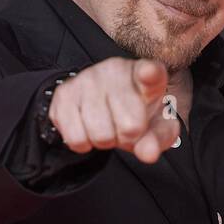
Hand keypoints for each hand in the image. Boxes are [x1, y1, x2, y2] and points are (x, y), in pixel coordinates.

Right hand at [47, 57, 180, 163]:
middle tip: (125, 125)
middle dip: (128, 137)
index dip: (150, 74)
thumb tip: (149, 153)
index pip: (150, 73)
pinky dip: (83, 143)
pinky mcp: (64, 93)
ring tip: (108, 125)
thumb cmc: (137, 113)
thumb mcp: (157, 127)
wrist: (108, 102)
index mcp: (148, 75)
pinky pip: (76, 138)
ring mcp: (88, 79)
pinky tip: (88, 127)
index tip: (149, 73)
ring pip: (101, 135)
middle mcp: (116, 70)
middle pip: (129, 127)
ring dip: (105, 140)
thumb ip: (158, 139)